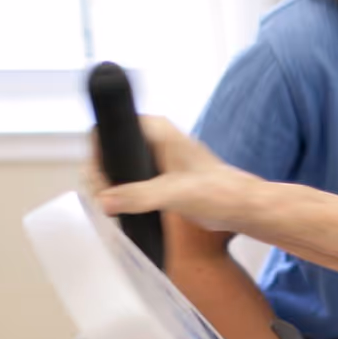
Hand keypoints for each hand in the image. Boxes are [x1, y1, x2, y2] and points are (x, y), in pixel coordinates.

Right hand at [93, 115, 243, 229]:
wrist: (241, 206)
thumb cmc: (218, 192)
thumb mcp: (173, 193)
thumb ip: (137, 196)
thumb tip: (104, 201)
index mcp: (156, 129)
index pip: (107, 131)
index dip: (96, 155)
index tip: (97, 181)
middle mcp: (154, 138)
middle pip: (109, 151)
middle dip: (100, 175)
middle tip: (102, 199)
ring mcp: (157, 157)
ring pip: (119, 167)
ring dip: (110, 186)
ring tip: (109, 206)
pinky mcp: (161, 176)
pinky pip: (131, 180)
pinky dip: (123, 194)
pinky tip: (121, 209)